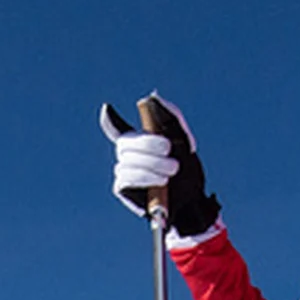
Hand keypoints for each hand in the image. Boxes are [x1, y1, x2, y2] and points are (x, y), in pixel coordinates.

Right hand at [97, 93, 220, 237]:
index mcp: (140, 141)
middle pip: (125, 142)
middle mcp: (128, 156)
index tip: (106, 108)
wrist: (192, 202)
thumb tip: (151, 97)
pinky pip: (126, 177)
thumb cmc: (188, 171)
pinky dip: (145, 176)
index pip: (117, 127)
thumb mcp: (185, 140)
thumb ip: (172, 116)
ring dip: (152, 163)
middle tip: (169, 150)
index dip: (110, 119)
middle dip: (148, 144)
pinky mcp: (123, 189)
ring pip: (127, 160)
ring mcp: (124, 171)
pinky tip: (161, 180)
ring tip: (172, 170)